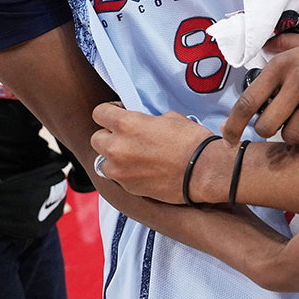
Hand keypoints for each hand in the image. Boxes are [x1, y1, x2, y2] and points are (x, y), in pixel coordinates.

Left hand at [91, 105, 216, 203]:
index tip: (118, 113)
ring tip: (133, 155)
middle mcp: (117, 148)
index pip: (99, 113)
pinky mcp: (127, 187)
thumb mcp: (168, 117)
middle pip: (96, 138)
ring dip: (114, 156)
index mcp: (126, 124)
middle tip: (125, 136)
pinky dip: (125, 172)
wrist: (203, 171)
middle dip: (108, 135)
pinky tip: (142, 168)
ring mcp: (120, 170)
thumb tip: (141, 123)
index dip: (109, 111)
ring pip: (103, 160)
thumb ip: (146, 120)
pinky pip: (117, 177)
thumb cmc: (191, 141)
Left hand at [223, 0, 298, 145]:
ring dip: (293, 134)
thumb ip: (263, 82)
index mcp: (280, 66)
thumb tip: (234, 117)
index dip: (233, 125)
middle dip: (268, 131)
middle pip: (267, 127)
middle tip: (276, 123)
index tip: (228, 139)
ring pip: (293, 135)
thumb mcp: (287, 56)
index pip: (248, 102)